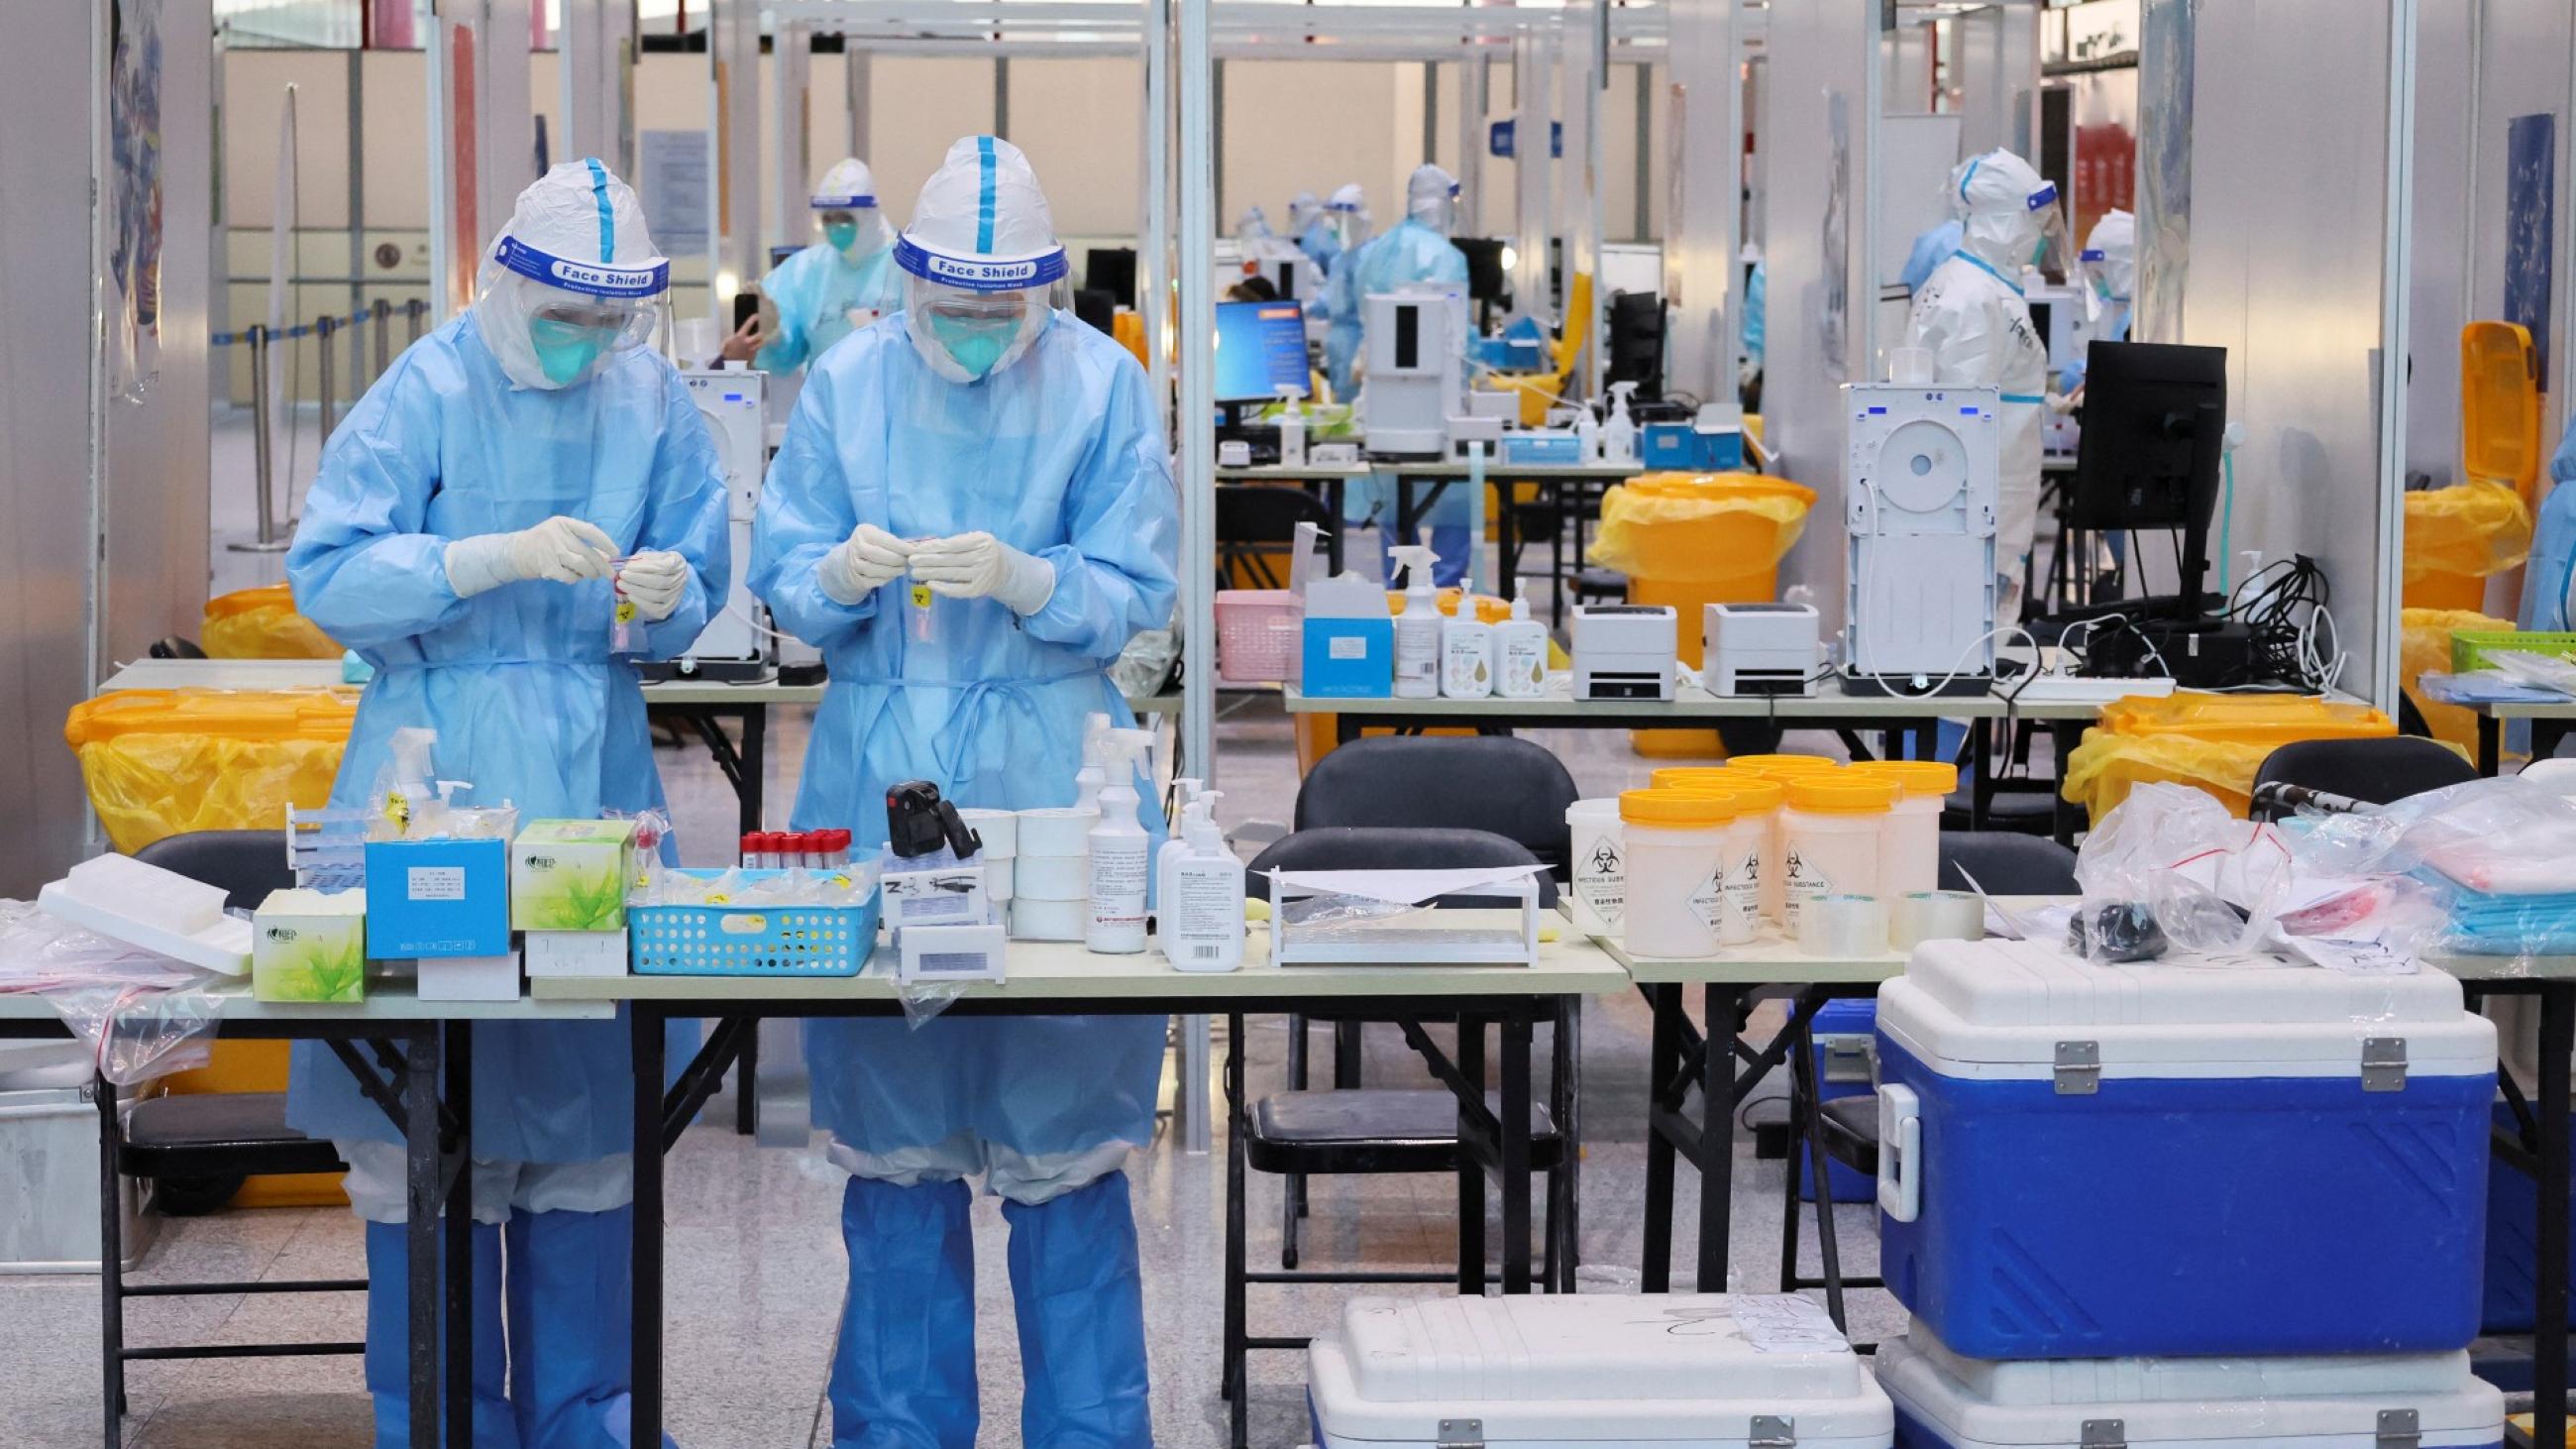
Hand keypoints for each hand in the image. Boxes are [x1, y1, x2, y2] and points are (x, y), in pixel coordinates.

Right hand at [444, 516, 616, 597]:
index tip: (616, 553)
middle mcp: (558, 534)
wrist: (513, 553)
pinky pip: (570, 577)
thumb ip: (578, 541)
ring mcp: (551, 550)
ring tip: (590, 575)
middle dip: (602, 565)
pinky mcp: (547, 567)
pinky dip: (574, 579)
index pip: (590, 531)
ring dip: (590, 573)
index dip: (606, 543)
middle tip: (609, 574)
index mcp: (563, 523)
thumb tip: (606, 556)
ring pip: (582, 565)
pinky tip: (572, 577)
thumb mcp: (558, 535)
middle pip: (588, 552)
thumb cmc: (541, 544)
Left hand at [615, 550, 690, 621]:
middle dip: (638, 579)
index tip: (628, 566)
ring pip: (658, 596)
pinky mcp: (669, 608)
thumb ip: (642, 559)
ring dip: (637, 590)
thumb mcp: (652, 557)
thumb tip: (628, 566)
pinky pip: (656, 609)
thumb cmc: (657, 565)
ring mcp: (676, 596)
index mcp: (678, 563)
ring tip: (622, 585)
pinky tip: (631, 596)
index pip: (663, 567)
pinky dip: (642, 603)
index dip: (644, 568)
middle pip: (660, 582)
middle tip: (622, 576)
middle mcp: (681, 580)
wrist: (668, 578)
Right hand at [716, 314, 763, 363]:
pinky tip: (755, 347)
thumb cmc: (727, 351)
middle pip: (759, 336)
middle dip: (761, 333)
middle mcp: (748, 342)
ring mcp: (752, 349)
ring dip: (762, 341)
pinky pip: (758, 350)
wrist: (729, 364)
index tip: (757, 315)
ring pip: (761, 343)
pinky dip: (757, 348)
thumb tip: (734, 335)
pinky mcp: (754, 355)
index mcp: (740, 337)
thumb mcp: (726, 342)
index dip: (752, 319)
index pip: (747, 325)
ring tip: (762, 338)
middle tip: (762, 331)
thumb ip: (732, 337)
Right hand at [818, 523, 911, 604]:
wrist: (849, 560)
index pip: (885, 540)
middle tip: (907, 561)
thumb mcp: (879, 536)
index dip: (901, 547)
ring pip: (874, 569)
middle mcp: (856, 547)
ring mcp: (853, 564)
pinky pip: (873, 581)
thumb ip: (894, 541)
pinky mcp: (856, 578)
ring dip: (892, 571)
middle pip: (879, 555)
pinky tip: (892, 576)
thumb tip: (916, 548)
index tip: (914, 551)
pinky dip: (885, 579)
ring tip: (902, 569)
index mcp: (863, 532)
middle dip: (897, 559)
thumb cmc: (871, 545)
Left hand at [908, 531, 1055, 614]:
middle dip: (928, 560)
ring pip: (952, 574)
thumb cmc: (983, 551)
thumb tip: (926, 545)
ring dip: (931, 573)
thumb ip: (956, 541)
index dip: (933, 547)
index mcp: (982, 541)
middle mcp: (984, 558)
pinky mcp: (979, 589)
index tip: (916, 549)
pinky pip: (958, 590)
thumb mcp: (975, 539)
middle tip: (911, 561)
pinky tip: (930, 584)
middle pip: (950, 559)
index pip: (953, 544)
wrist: (1006, 570)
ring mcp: (982, 575)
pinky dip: (943, 588)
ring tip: (915, 572)